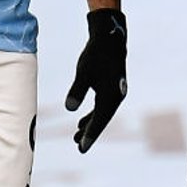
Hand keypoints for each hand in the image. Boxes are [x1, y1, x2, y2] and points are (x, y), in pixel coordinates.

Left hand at [65, 9, 127, 153]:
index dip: (90, 135)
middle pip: (102, 120)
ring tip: (76, 135)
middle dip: (90, 133)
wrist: (109, 38)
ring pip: (102, 114)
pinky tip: (82, 120)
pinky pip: (103, 107)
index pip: (99, 121)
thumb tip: (69, 108)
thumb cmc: (96, 54)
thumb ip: (77, 91)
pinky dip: (93, 115)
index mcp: (111, 96)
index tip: (81, 148)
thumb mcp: (84, 72)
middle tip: (77, 146)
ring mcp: (116, 92)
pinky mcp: (112, 87)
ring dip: (90, 124)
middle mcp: (116, 97)